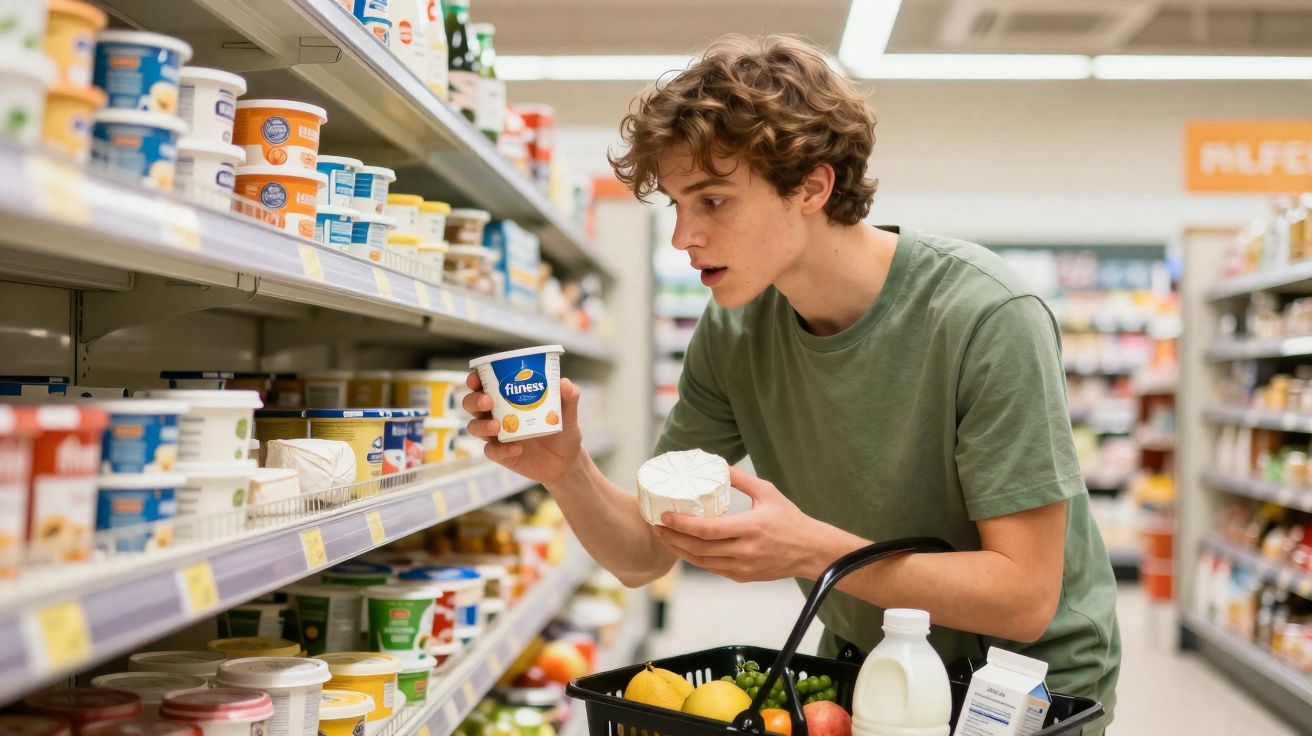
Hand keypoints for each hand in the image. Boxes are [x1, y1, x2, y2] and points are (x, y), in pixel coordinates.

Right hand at [463, 372, 585, 486]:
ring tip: (496, 426)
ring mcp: (497, 435)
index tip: (476, 377)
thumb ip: (569, 398)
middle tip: (487, 401)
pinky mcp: (502, 454)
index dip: (475, 380)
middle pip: (472, 405)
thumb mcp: (568, 414)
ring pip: (475, 427)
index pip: (484, 385)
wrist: (566, 461)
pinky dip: (501, 450)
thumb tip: (565, 383)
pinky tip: (517, 448)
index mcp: (508, 398)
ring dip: (481, 425)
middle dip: (474, 400)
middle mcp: (497, 415)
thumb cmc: (562, 430)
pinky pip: (492, 451)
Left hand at [652, 467, 841, 582]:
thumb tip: (718, 465)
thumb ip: (741, 478)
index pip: (708, 530)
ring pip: (702, 562)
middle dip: (673, 538)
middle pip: (699, 548)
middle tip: (656, 526)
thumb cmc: (790, 519)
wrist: (810, 551)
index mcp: (751, 528)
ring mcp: (743, 567)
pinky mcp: (742, 576)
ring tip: (664, 537)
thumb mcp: (767, 492)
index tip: (665, 516)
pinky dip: (696, 559)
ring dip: (680, 550)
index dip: (683, 524)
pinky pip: (712, 568)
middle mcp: (745, 551)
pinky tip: (684, 547)